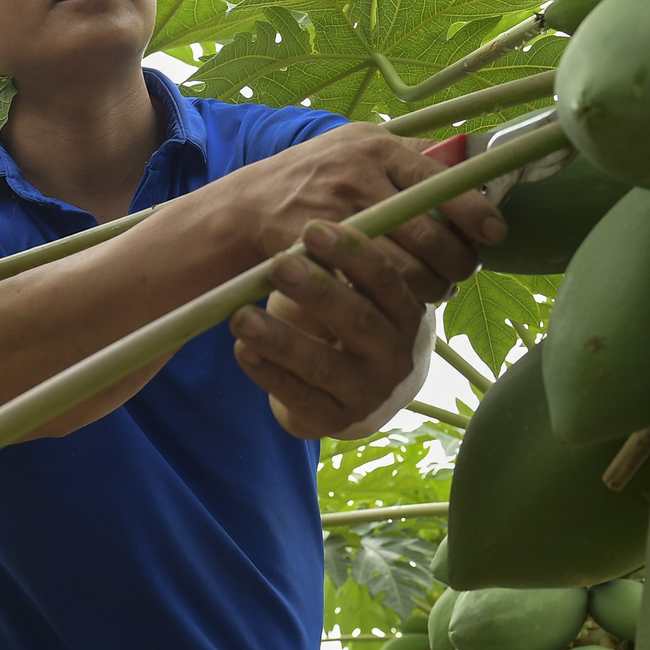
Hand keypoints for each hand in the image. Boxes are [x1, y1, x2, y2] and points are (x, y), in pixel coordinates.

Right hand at [220, 122, 504, 301]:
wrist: (247, 205)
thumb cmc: (317, 175)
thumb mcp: (359, 146)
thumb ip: (409, 156)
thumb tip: (470, 167)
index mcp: (376, 147)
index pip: (440, 181)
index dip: (474, 212)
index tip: (496, 232)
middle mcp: (356, 178)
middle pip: (429, 234)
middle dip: (456, 261)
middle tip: (463, 270)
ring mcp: (333, 218)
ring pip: (404, 269)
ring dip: (429, 286)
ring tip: (436, 286)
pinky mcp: (314, 255)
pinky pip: (369, 287)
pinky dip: (393, 298)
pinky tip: (400, 297)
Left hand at [230, 220, 424, 438]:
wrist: (360, 392)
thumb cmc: (353, 322)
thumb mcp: (359, 294)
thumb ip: (343, 267)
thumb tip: (312, 230)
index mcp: (407, 313)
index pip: (386, 280)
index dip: (351, 254)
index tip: (312, 229)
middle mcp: (395, 356)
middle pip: (358, 321)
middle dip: (317, 291)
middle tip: (278, 264)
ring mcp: (367, 393)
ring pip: (322, 365)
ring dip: (280, 340)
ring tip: (241, 316)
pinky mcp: (334, 421)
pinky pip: (298, 397)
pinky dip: (268, 374)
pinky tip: (242, 350)